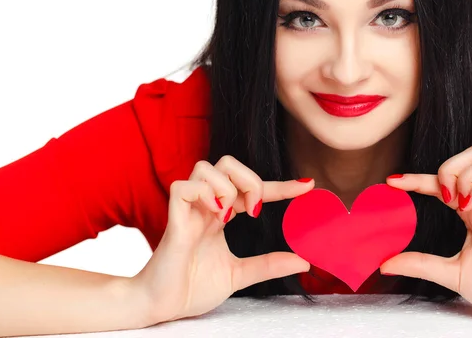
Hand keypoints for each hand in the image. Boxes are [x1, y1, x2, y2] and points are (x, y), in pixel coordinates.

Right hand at [130, 155, 313, 324]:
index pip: (251, 189)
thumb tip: (303, 261)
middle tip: (255, 210)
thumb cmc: (192, 287)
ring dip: (227, 186)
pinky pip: (183, 187)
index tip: (307, 186)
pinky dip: (204, 194)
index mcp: (220, 216)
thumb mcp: (240, 274)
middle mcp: (205, 207)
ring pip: (205, 167)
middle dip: (249, 178)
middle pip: (226, 163)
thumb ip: (268, 264)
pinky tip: (216, 216)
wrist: (164, 307)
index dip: (280, 186)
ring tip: (231, 215)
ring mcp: (188, 211)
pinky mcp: (174, 221)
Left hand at [383, 145, 471, 328]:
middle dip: (448, 166)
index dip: (417, 177)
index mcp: (471, 211)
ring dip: (465, 174)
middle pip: (471, 154)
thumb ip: (419, 263)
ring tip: (458, 201)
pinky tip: (470, 206)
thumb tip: (384, 263)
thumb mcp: (449, 272)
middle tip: (441, 194)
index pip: (442, 181)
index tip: (392, 182)